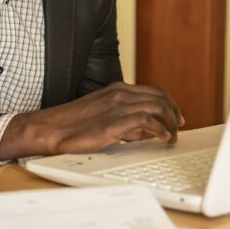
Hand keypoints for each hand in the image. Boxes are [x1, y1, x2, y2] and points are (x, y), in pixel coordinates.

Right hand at [0, 82, 184, 159]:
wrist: (50, 129)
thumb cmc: (73, 125)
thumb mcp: (103, 115)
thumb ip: (125, 118)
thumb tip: (146, 131)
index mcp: (117, 89)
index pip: (154, 91)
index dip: (170, 104)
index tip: (176, 118)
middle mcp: (120, 94)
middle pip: (160, 97)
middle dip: (174, 113)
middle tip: (179, 129)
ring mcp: (117, 106)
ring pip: (157, 107)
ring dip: (170, 123)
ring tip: (172, 138)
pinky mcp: (113, 122)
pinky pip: (147, 122)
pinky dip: (161, 130)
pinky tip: (162, 139)